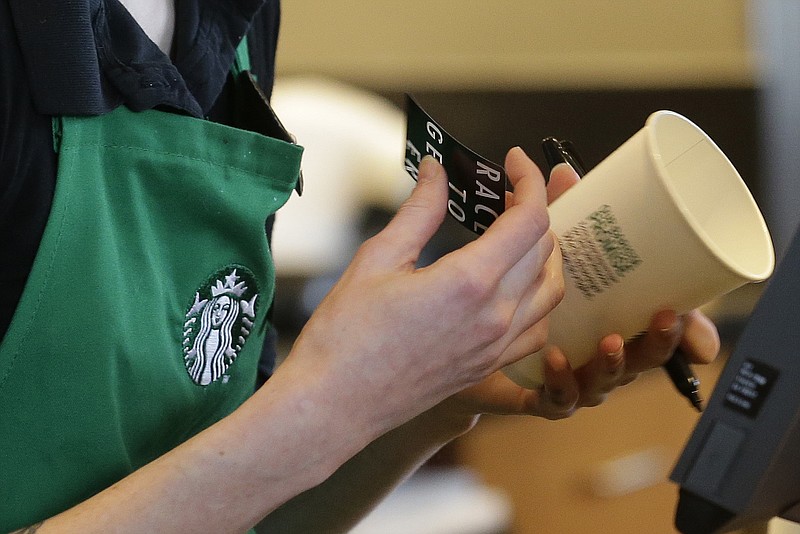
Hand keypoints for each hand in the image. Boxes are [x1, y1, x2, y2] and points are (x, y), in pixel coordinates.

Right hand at [280, 147, 564, 436]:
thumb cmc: (346, 335)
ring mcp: (495, 346)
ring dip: (545, 253)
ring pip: (552, 290)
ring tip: (517, 232)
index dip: (530, 182)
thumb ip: (419, 211)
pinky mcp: (488, 366)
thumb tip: (436, 173)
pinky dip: (540, 297)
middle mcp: (495, 316)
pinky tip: (515, 285)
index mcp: (469, 283)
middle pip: (544, 249)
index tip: (516, 161)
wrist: (335, 403)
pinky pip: (538, 327)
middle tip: (506, 192)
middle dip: (535, 209)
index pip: (529, 220)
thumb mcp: (378, 258)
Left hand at [436, 162, 720, 420]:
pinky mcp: (528, 394)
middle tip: (668, 318)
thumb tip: (563, 169)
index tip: (690, 305)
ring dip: (614, 363)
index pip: (652, 321)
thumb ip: (555, 212)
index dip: (684, 322)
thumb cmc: (502, 295)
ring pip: (602, 380)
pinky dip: (560, 384)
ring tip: (614, 341)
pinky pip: (553, 400)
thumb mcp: (534, 249)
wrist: (450, 342)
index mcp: (601, 317)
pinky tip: (554, 360)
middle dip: (660, 341)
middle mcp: (589, 352)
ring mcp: (564, 377)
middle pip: (639, 355)